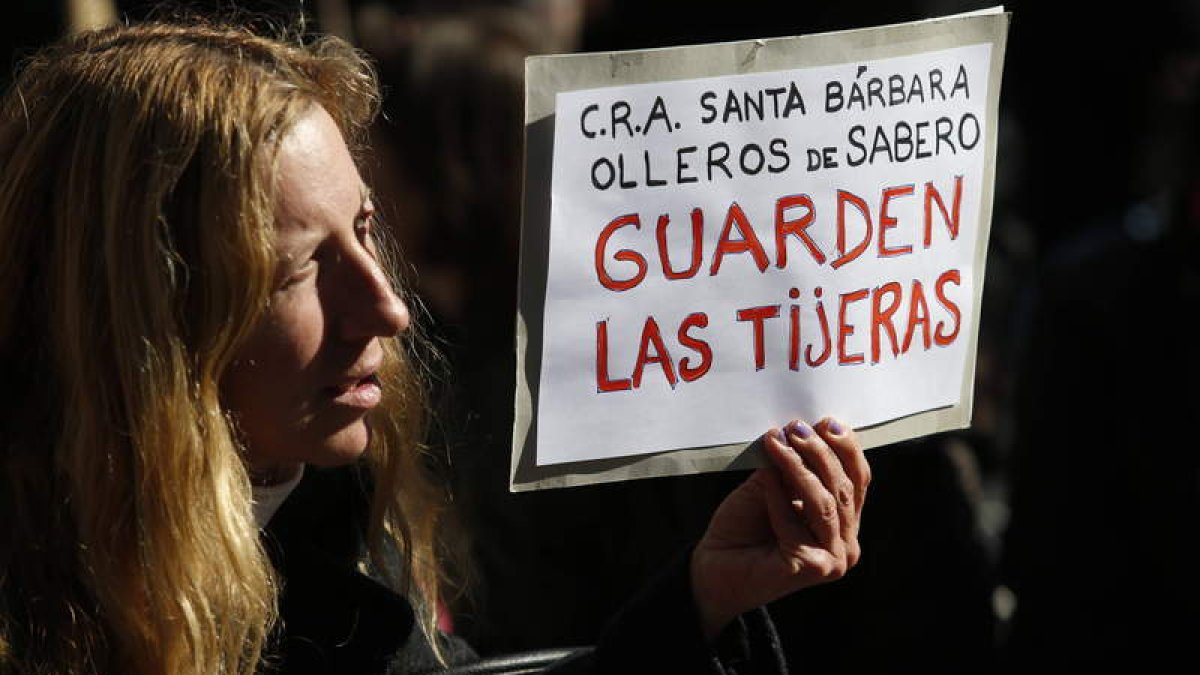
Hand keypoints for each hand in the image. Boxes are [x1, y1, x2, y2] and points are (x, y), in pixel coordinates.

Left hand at [689, 418, 869, 638]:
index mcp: (843, 522)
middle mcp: (846, 543)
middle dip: (821, 453)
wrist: (712, 567)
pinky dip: (779, 497)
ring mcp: (833, 559)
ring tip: (776, 443)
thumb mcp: (769, 486)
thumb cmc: (741, 528)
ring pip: (825, 502)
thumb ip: (790, 467)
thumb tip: (802, 430)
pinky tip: (764, 480)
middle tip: (796, 427)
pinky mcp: (813, 567)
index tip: (826, 421)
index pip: (857, 480)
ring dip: (799, 468)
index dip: (846, 448)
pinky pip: (797, 522)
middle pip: (845, 487)